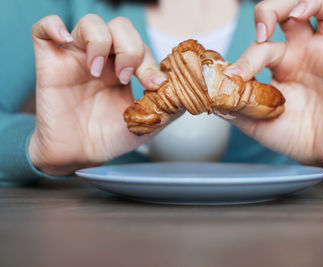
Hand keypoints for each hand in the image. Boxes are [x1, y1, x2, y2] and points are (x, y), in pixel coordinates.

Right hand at [29, 15, 166, 174]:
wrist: (79, 156)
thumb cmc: (110, 138)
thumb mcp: (147, 123)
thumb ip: (168, 106)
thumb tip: (188, 90)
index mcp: (126, 70)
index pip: (142, 48)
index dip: (150, 62)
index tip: (154, 85)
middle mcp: (104, 60)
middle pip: (120, 28)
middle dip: (130, 48)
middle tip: (126, 77)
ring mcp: (77, 59)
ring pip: (90, 24)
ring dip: (100, 42)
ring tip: (98, 71)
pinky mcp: (50, 63)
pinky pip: (44, 31)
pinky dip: (53, 26)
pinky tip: (65, 40)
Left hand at [225, 0, 322, 174]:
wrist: (318, 154)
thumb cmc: (289, 134)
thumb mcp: (254, 121)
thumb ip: (233, 106)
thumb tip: (212, 93)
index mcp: (279, 63)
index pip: (261, 45)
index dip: (247, 57)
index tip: (236, 76)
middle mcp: (302, 53)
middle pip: (291, 11)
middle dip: (275, 8)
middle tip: (264, 25)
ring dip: (311, 4)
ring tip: (298, 14)